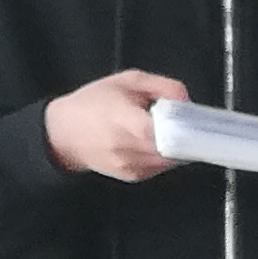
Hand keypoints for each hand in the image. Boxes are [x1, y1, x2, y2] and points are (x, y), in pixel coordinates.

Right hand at [47, 69, 190, 180]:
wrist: (63, 133)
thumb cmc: (95, 102)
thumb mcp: (128, 81)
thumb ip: (163, 86)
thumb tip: (188, 102)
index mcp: (129, 122)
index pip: (170, 132)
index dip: (187, 126)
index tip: (194, 117)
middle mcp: (131, 149)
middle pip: (177, 148)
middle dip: (186, 136)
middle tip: (184, 122)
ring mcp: (132, 167)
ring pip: (172, 160)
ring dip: (177, 147)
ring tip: (166, 130)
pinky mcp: (133, 177)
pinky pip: (161, 167)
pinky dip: (165, 155)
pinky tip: (154, 142)